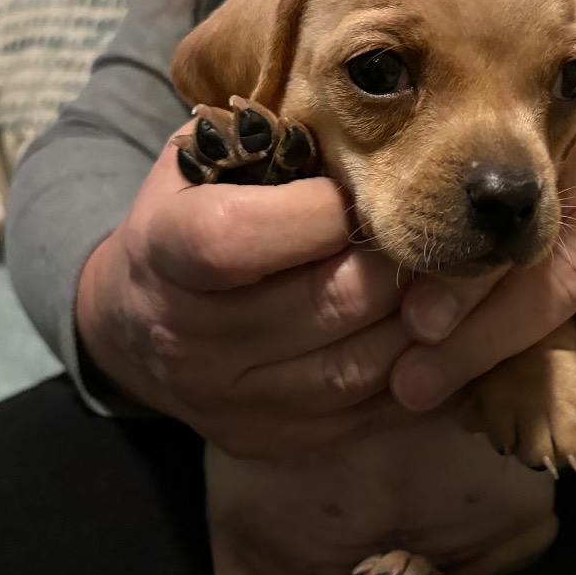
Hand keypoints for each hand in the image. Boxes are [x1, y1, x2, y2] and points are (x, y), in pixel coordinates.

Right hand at [77, 126, 415, 458]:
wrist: (135, 324)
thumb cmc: (185, 220)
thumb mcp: (196, 162)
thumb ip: (260, 138)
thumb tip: (359, 131)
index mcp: (164, 254)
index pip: (243, 238)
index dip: (322, 212)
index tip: (360, 193)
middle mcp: (190, 341)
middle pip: (325, 304)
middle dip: (392, 265)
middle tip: (430, 238)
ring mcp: (231, 404)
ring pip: (358, 367)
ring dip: (419, 323)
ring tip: (440, 285)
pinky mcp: (269, 443)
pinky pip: (366, 416)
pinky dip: (414, 375)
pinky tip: (430, 338)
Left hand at [391, 45, 575, 406]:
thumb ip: (542, 145)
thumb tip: (446, 196)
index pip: (524, 215)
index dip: (469, 274)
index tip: (414, 316)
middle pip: (551, 279)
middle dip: (479, 340)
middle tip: (413, 382)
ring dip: (531, 380)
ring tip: (467, 411)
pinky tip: (534, 401)